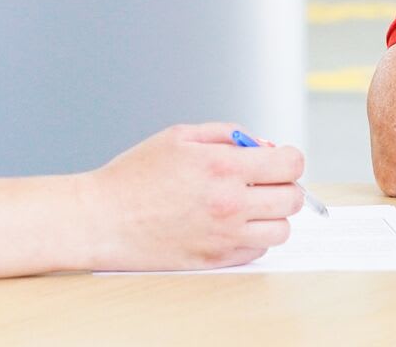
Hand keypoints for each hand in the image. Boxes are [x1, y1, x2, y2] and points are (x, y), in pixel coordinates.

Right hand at [79, 123, 305, 270]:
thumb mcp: (179, 137)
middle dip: (284, 186)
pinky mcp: (216, 260)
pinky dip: (253, 238)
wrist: (103, 219)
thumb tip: (261, 145)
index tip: (278, 161)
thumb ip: (227, 134)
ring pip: (281, 230)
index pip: (290, 165)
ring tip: (249, 206)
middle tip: (263, 182)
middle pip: (293, 199)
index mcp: (222, 167)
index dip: (289, 159)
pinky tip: (230, 224)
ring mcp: (225, 236)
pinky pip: (258, 251)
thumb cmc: (134, 176)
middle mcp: (230, 204)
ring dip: (272, 216)